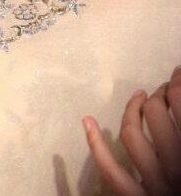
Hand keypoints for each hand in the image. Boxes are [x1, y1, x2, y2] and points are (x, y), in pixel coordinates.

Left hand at [82, 66, 180, 194]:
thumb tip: (180, 103)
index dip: (177, 83)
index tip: (178, 75)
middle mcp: (177, 168)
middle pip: (157, 113)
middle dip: (159, 95)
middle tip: (164, 91)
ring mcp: (155, 185)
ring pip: (133, 134)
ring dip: (132, 110)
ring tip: (140, 99)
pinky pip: (112, 172)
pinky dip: (96, 145)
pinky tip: (87, 121)